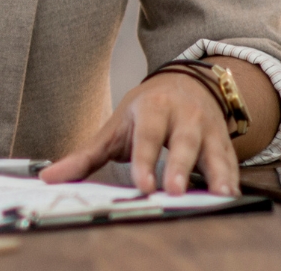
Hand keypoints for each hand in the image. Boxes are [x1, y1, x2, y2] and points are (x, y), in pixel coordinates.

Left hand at [41, 73, 239, 195]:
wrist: (184, 84)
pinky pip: (231, 161)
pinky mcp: (225, 142)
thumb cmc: (144, 111)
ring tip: (219, 196)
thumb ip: (84, 157)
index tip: (143, 186)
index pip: (146, 136)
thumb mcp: (113, 128)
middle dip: (179, 167)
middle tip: (174, 191)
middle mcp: (182, 116)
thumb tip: (48, 178)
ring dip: (217, 174)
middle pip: (182, 142)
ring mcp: (207, 128)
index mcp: (151, 109)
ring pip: (213, 151)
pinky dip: (232, 178)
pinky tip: (231, 195)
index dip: (144, 161)